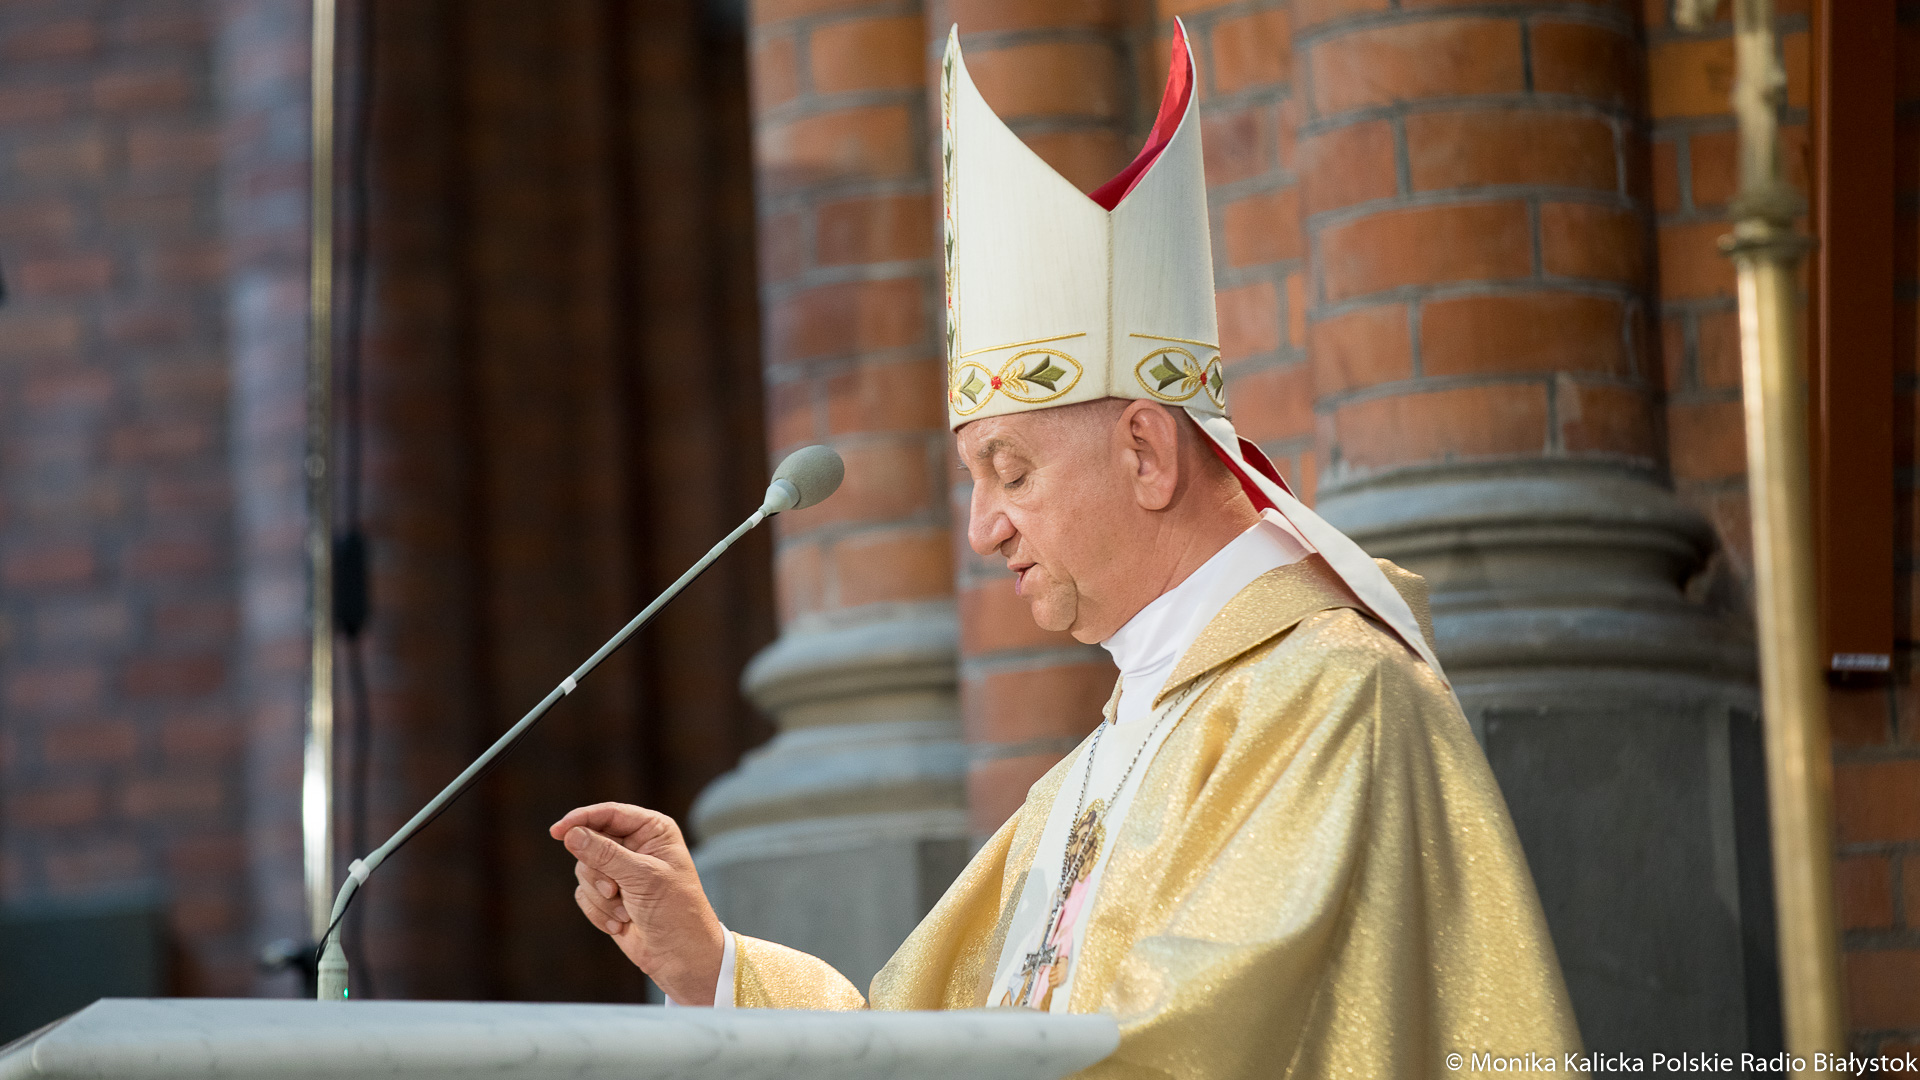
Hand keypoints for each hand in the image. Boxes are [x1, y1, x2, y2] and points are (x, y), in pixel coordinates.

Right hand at [548, 802, 725, 1004]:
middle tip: (614, 891)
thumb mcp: (642, 877)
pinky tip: (620, 924)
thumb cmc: (674, 910)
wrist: (680, 955)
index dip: (581, 819)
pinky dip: (597, 911)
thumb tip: (571, 834)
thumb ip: (605, 854)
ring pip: (583, 870)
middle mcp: (635, 845)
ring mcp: (620, 870)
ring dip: (600, 896)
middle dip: (598, 872)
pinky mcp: (608, 895)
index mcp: (653, 830)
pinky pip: (584, 894)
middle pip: (590, 842)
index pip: (609, 813)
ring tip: (624, 912)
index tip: (557, 832)